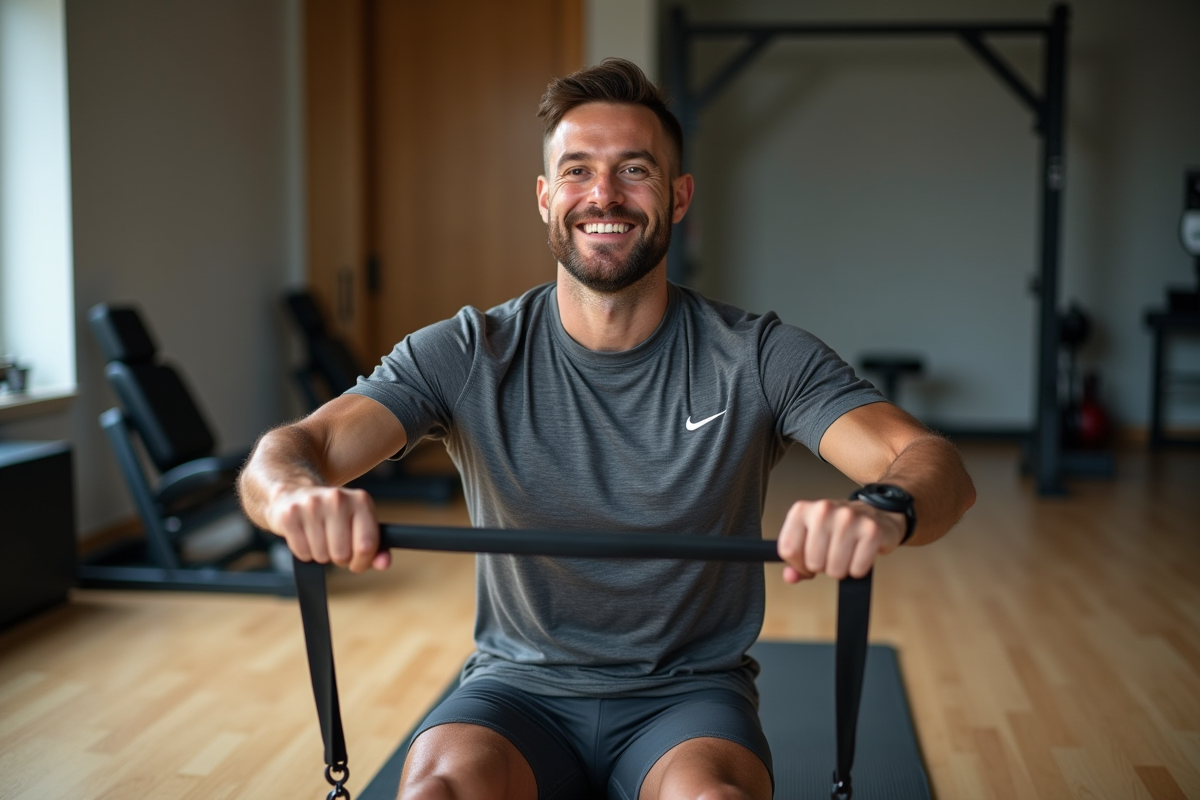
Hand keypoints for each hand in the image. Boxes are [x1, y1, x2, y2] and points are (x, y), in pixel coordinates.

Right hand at [265, 485, 389, 572]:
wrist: (294, 493)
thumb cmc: (332, 514)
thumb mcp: (359, 524)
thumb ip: (376, 546)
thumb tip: (384, 563)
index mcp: (360, 500)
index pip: (366, 546)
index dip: (362, 562)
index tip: (356, 561)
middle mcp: (337, 499)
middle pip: (342, 554)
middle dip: (339, 558)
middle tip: (334, 545)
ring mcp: (312, 505)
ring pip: (321, 555)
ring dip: (321, 555)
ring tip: (319, 537)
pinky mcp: (290, 515)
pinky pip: (302, 553)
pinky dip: (304, 552)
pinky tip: (305, 536)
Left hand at [776, 499, 904, 582]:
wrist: (872, 513)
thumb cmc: (837, 527)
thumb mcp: (810, 536)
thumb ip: (795, 558)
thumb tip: (790, 576)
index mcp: (802, 510)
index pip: (788, 550)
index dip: (798, 564)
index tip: (808, 560)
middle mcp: (823, 510)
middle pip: (813, 563)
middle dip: (823, 566)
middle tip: (831, 554)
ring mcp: (848, 518)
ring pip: (835, 569)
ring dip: (841, 569)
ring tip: (845, 553)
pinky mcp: (871, 531)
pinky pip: (857, 569)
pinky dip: (858, 569)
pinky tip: (859, 554)